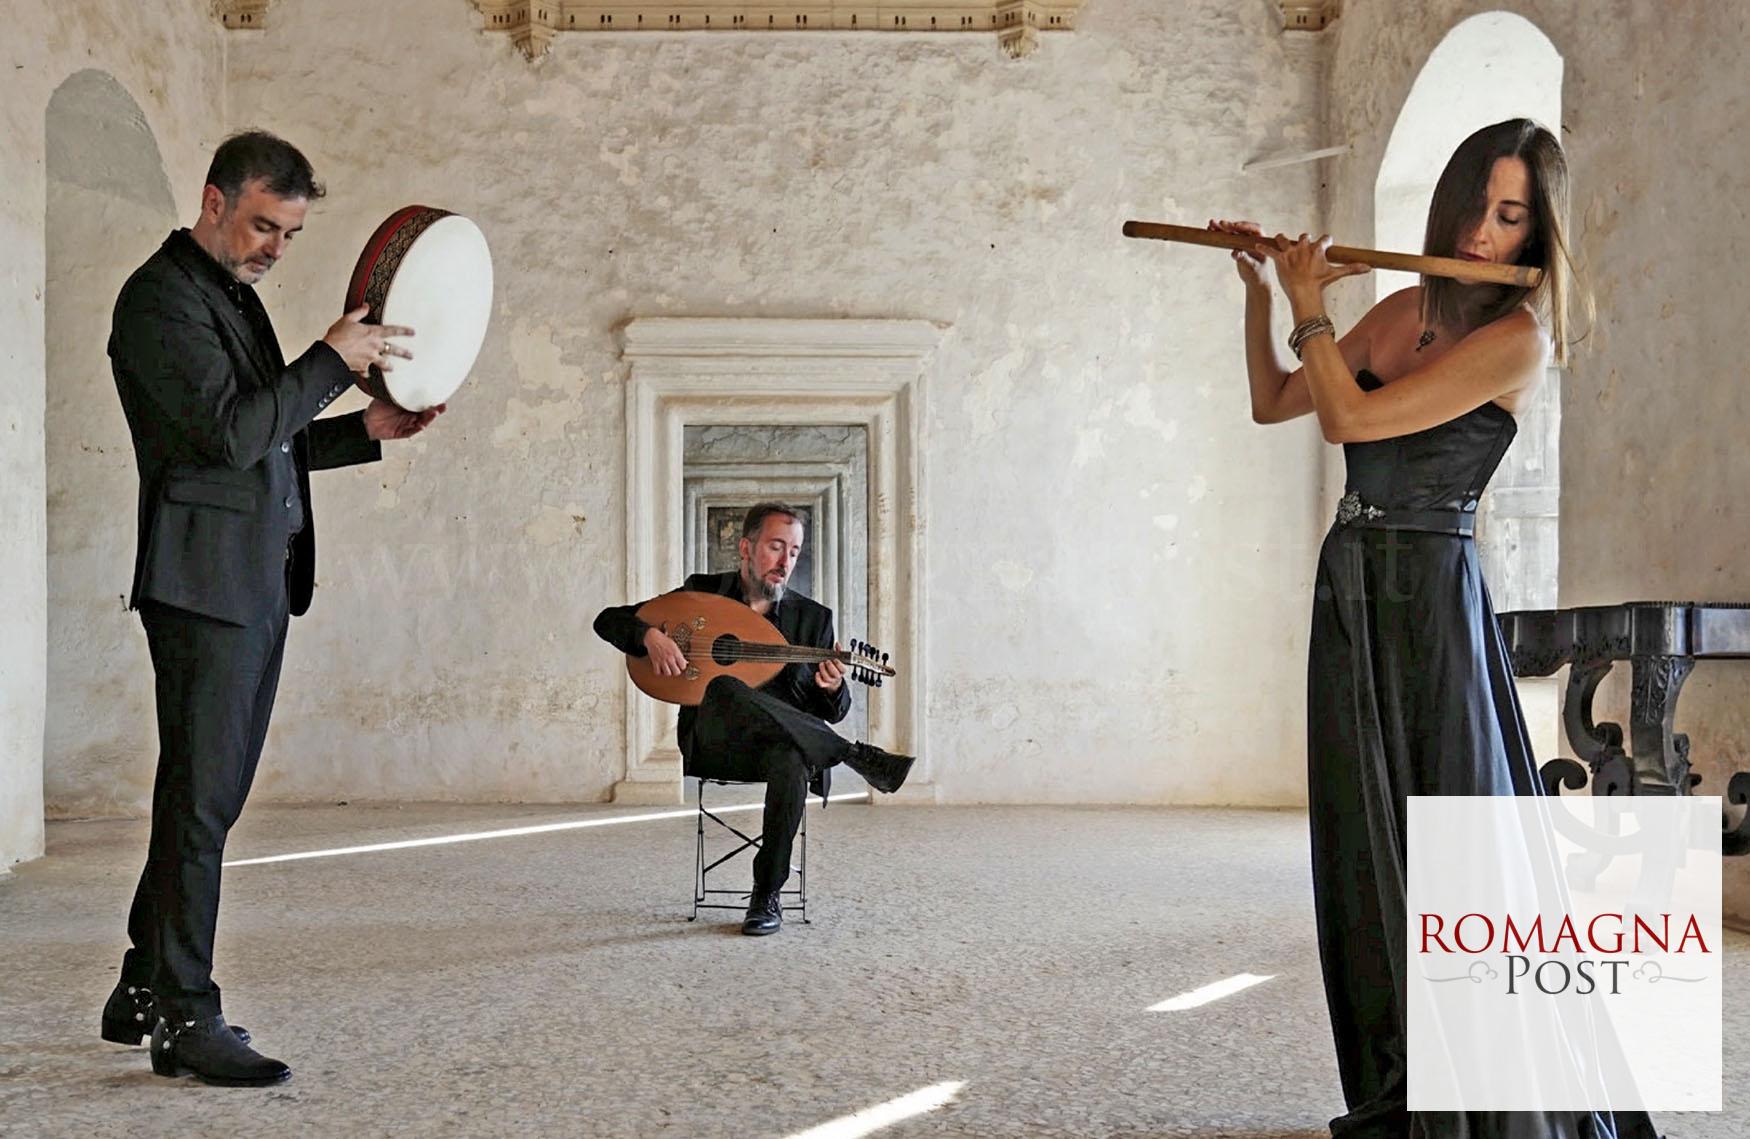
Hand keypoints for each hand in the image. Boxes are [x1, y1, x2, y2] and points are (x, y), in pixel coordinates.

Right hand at [323, 305, 415, 375]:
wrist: (331, 353)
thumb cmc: (337, 336)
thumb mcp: (347, 319)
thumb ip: (359, 312)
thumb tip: (366, 306)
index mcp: (372, 333)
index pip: (392, 331)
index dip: (404, 331)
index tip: (412, 333)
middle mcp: (374, 347)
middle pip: (394, 350)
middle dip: (404, 353)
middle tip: (411, 356)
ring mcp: (370, 358)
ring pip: (384, 364)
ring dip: (388, 366)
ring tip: (392, 368)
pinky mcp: (363, 368)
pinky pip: (367, 372)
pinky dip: (366, 373)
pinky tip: (367, 374)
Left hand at [363, 398, 443, 440]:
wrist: (366, 421)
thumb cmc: (377, 408)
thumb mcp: (387, 396)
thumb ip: (396, 390)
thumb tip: (401, 377)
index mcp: (409, 406)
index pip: (423, 404)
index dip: (432, 402)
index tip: (440, 397)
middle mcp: (411, 415)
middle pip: (426, 414)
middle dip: (435, 410)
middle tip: (442, 406)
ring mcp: (407, 424)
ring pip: (421, 422)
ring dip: (428, 419)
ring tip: (434, 413)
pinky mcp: (402, 432)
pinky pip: (411, 431)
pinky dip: (417, 428)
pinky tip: (422, 425)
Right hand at [643, 628, 687, 676]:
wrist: (653, 638)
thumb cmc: (664, 640)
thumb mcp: (674, 645)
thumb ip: (679, 654)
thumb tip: (685, 661)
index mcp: (676, 653)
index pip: (683, 666)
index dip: (682, 666)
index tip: (680, 665)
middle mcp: (670, 658)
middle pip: (676, 672)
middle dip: (676, 671)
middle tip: (675, 669)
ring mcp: (662, 660)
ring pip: (668, 673)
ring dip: (668, 672)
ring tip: (668, 669)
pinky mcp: (655, 662)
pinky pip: (657, 672)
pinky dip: (659, 672)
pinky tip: (661, 669)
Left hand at [815, 644, 845, 692]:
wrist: (834, 681)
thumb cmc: (836, 669)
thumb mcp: (838, 660)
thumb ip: (838, 652)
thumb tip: (837, 644)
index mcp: (841, 671)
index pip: (843, 669)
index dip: (839, 664)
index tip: (835, 659)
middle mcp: (837, 676)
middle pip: (835, 674)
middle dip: (831, 667)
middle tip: (827, 661)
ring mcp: (831, 681)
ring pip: (828, 678)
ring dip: (824, 671)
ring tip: (821, 664)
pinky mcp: (825, 684)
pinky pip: (821, 683)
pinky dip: (818, 679)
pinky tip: (817, 673)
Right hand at [1209, 219, 1270, 288]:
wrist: (1254, 279)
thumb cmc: (1256, 274)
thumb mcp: (1251, 267)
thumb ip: (1244, 259)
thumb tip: (1235, 252)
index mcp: (1261, 241)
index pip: (1255, 229)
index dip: (1246, 226)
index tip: (1236, 226)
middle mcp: (1252, 238)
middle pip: (1241, 228)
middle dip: (1231, 226)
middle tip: (1221, 223)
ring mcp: (1243, 240)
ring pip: (1233, 231)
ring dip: (1222, 227)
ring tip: (1211, 223)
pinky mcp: (1236, 243)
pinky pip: (1227, 237)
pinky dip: (1220, 233)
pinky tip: (1211, 229)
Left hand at [1255, 233, 1369, 310]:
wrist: (1304, 291)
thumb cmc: (1320, 284)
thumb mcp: (1337, 274)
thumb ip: (1352, 268)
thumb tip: (1369, 267)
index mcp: (1318, 248)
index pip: (1325, 238)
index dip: (1326, 241)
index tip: (1326, 244)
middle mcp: (1304, 247)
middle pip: (1305, 236)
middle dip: (1305, 241)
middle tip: (1304, 250)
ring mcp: (1291, 252)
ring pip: (1285, 239)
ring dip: (1283, 240)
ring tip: (1281, 241)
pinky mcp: (1280, 259)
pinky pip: (1269, 250)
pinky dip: (1262, 248)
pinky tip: (1255, 245)